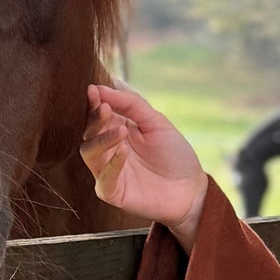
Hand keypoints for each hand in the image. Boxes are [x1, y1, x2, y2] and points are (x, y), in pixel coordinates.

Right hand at [81, 83, 208, 244]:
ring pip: (89, 153)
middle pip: (88, 132)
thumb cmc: (174, 155)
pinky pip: (104, 178)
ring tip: (121, 130)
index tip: (94, 90)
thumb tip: (102, 87)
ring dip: (102, 139)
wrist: (191, 189)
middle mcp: (108, 149)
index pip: (97, 114)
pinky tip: (124, 150)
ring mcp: (107, 171)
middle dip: (94, 119)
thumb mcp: (156, 122)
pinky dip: (113, 163)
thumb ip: (132, 104)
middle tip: (105, 108)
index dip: (94, 102)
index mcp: (116, 130)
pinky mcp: (112, 192)